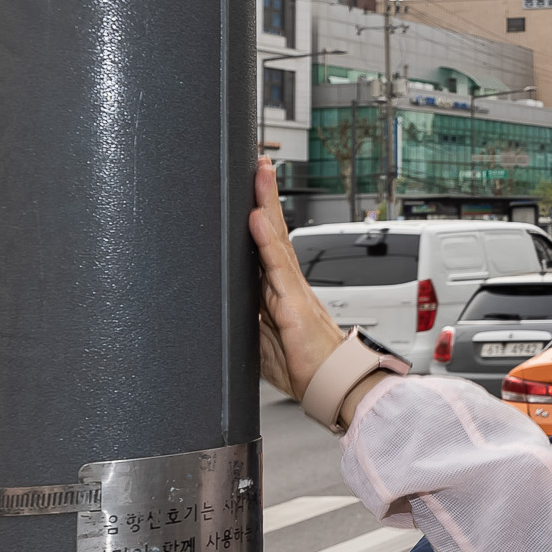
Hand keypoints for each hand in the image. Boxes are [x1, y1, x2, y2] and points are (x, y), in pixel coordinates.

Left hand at [248, 158, 347, 403]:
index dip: (259, 214)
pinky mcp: (293, 304)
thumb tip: (220, 307)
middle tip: (258, 163)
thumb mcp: (260, 339)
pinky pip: (277, 267)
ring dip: (266, 204)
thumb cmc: (303, 367)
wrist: (332, 388)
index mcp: (278, 291)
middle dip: (264, 195)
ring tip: (259, 174)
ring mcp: (291, 290)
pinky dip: (266, 240)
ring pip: (275, 239)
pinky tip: (256, 218)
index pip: (266, 244)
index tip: (252, 186)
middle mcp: (287, 284)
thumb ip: (244, 318)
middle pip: (273, 231)